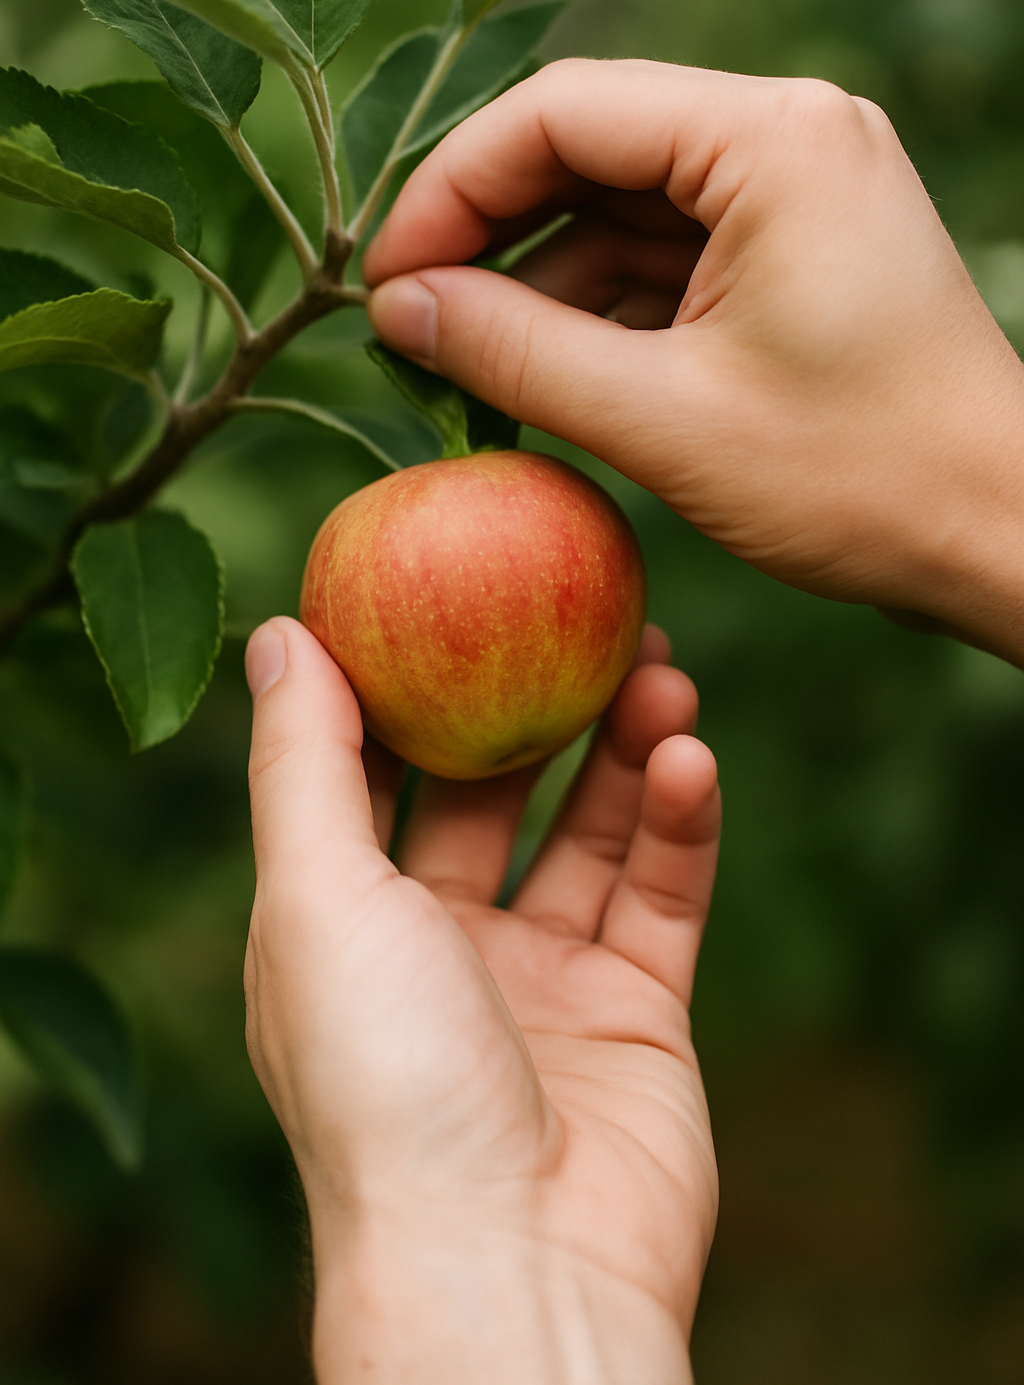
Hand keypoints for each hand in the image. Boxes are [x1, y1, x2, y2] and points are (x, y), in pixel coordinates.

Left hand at [244, 616, 719, 1383]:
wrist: (513, 1269)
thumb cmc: (385, 1083)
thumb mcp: (314, 898)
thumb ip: (301, 763)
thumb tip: (277, 632)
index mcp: (344, 925)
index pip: (372, 777)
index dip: (405, 685)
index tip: (446, 592)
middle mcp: (437, 949)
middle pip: (493, 794)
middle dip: (536, 704)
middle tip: (586, 615)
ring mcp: (542, 981)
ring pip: (590, 832)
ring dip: (625, 747)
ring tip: (663, 667)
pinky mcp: (636, 1012)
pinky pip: (660, 892)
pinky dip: (678, 821)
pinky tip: (691, 758)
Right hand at [365, 59, 1023, 666]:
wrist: (997, 535)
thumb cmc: (861, 479)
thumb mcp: (665, 420)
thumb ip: (517, 353)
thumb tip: (397, 309)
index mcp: (771, 139)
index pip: (564, 113)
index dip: (454, 188)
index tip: (385, 279)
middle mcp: (786, 139)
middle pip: (590, 151)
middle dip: (491, 236)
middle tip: (408, 317)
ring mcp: (793, 196)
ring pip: (621, 214)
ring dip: (540, 285)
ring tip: (463, 362)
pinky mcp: (791, 257)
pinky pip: (665, 263)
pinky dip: (598, 314)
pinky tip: (539, 374)